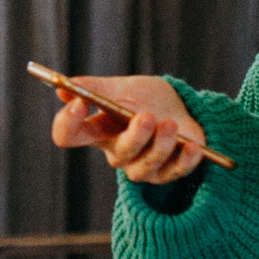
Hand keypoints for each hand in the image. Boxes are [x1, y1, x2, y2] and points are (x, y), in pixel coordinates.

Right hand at [50, 75, 206, 183]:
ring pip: (147, 165)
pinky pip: (176, 171)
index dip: (68, 122)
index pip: (68, 135)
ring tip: (170, 124)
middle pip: (119, 152)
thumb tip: (65, 87)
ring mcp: (141, 166)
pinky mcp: (168, 171)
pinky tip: (193, 147)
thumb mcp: (118, 88)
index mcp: (96, 131)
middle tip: (146, 116)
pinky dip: (185, 160)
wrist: (177, 105)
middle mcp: (116, 152)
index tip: (79, 103)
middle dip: (135, 135)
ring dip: (161, 145)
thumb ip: (93, 88)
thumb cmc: (142, 98)